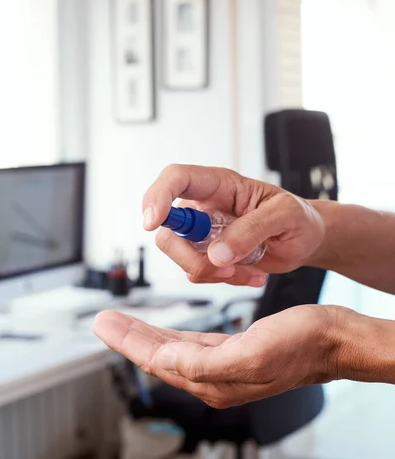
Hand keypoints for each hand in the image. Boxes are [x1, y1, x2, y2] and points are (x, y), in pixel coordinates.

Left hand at [93, 305, 341, 407]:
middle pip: (159, 356)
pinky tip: (166, 331)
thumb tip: (164, 361)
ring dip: (147, 335)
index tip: (105, 325)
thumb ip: (203, 364)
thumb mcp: (250, 355)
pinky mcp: (235, 350)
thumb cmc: (300, 346)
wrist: (331, 339)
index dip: (128, 342)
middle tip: (105, 321)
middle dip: (130, 338)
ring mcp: (224, 365)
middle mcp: (214, 378)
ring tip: (124, 322)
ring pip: (173, 350)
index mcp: (214, 381)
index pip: (157, 361)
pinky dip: (174, 335)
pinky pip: (193, 344)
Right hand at [142, 164, 324, 286]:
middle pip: (168, 229)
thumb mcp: (285, 216)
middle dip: (189, 256)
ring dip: (213, 272)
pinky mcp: (208, 255)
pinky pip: (198, 272)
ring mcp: (203, 233)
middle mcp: (204, 207)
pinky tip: (250, 274)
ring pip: (180, 256)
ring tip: (251, 270)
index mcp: (220, 184)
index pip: (176, 178)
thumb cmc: (297, 218)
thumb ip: (252, 230)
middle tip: (224, 268)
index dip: (157, 196)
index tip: (152, 222)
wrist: (305, 241)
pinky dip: (223, 280)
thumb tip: (218, 253)